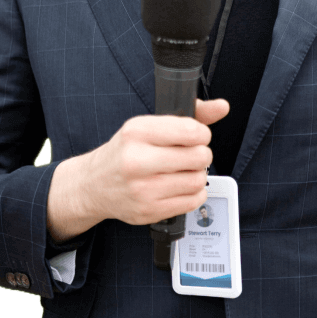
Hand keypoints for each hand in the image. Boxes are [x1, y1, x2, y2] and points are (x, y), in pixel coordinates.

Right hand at [82, 97, 229, 227]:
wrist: (94, 185)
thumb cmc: (124, 153)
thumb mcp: (147, 127)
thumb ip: (188, 116)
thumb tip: (222, 106)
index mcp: (136, 132)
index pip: (191, 131)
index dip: (202, 134)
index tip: (196, 137)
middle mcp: (136, 160)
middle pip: (199, 157)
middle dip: (201, 154)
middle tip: (191, 155)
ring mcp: (142, 189)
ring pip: (198, 180)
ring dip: (198, 175)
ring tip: (184, 171)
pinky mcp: (149, 211)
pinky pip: (193, 201)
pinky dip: (194, 193)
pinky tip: (181, 186)